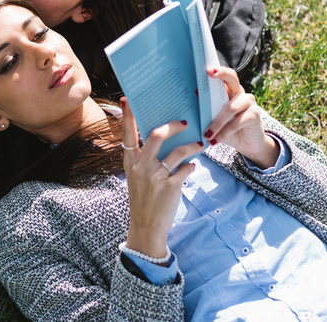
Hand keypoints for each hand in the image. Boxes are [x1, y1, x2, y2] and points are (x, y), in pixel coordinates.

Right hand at [121, 98, 202, 262]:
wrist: (146, 227)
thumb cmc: (143, 198)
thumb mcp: (136, 176)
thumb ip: (144, 158)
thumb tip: (161, 137)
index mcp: (130, 161)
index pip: (127, 133)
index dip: (128, 115)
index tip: (127, 99)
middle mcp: (141, 166)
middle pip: (157, 135)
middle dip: (173, 126)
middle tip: (184, 123)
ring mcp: (156, 176)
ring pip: (177, 151)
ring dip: (192, 146)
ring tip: (199, 144)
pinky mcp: (170, 187)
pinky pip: (186, 169)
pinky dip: (191, 166)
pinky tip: (192, 166)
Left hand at [203, 66, 277, 168]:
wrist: (247, 144)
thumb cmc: (227, 129)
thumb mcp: (214, 120)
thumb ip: (206, 109)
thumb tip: (193, 96)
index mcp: (229, 90)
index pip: (224, 76)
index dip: (217, 70)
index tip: (206, 68)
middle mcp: (240, 93)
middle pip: (232, 79)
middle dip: (221, 74)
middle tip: (209, 73)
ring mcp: (249, 103)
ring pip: (230, 108)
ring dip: (216, 123)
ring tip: (206, 135)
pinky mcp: (254, 115)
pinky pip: (236, 123)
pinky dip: (224, 133)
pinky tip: (215, 140)